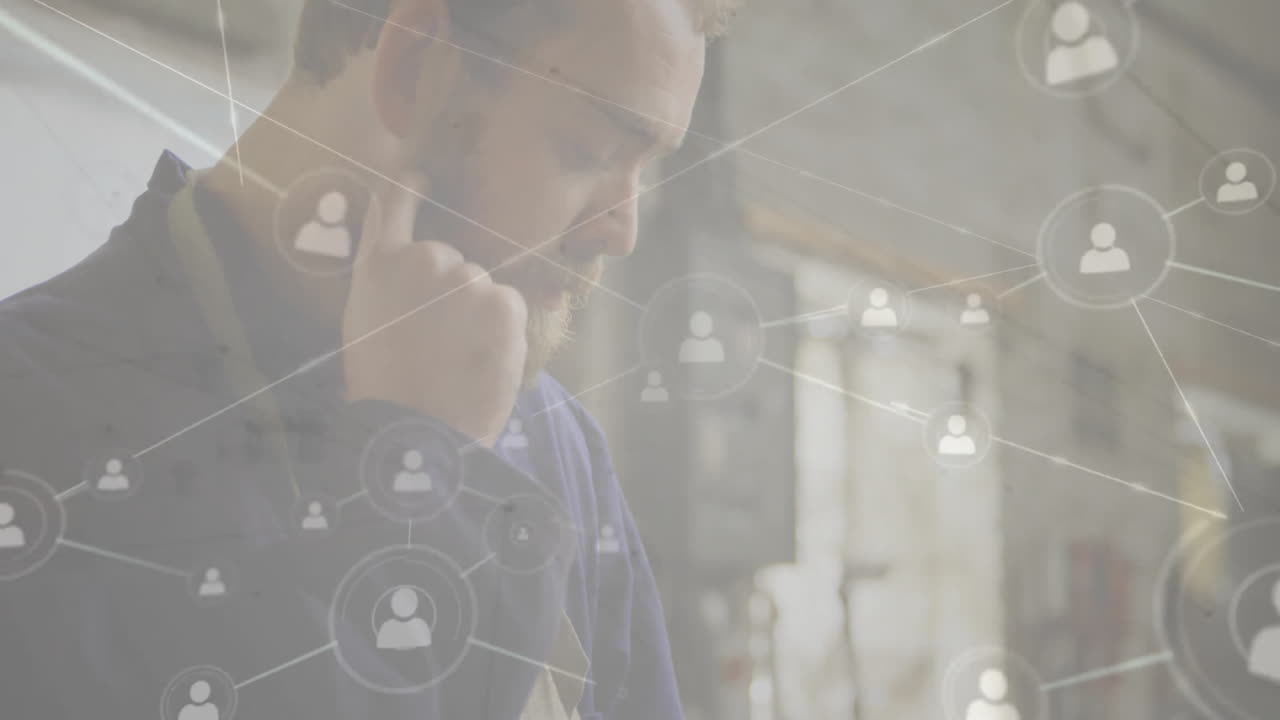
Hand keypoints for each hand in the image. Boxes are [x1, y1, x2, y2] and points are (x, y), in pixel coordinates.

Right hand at [342, 174, 527, 445]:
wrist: (415, 434)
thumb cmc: (386, 389)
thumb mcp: (366, 321)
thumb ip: (387, 279)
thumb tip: (411, 257)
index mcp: (379, 264)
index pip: (396, 199)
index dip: (411, 185)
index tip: (421, 177)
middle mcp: (422, 258)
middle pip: (453, 261)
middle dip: (453, 293)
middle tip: (438, 343)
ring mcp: (465, 276)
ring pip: (483, 286)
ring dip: (478, 315)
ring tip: (456, 360)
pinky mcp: (501, 300)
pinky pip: (509, 307)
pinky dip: (503, 333)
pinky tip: (480, 362)